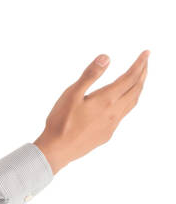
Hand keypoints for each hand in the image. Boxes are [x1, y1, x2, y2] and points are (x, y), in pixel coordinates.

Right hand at [35, 50, 148, 173]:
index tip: (147, 53)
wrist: (58, 150)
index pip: (130, 77)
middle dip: (143, 74)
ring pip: (132, 102)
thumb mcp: (71, 94)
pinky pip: (124, 114)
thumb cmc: (61, 122)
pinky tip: (122, 102)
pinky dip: (129, 102)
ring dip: (138, 88)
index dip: (140, 64)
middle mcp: (114, 111)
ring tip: (139, 80)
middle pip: (136, 89)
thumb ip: (90, 75)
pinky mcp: (107, 133)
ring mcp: (112, 124)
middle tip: (145, 62)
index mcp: (106, 99)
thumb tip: (106, 58)